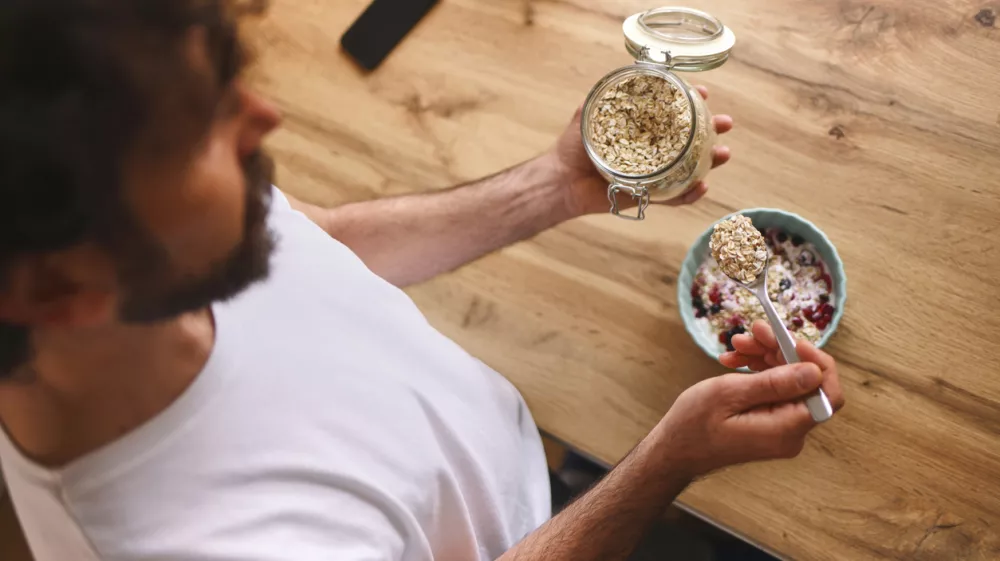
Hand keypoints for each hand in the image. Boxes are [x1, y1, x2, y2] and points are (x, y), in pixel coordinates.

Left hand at [549, 85, 732, 217]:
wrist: (560, 181)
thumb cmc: (571, 148)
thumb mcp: (586, 116)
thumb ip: (602, 98)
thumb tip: (622, 76)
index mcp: (641, 129)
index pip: (672, 114)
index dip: (690, 103)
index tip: (704, 94)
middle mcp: (650, 150)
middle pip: (688, 140)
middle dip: (711, 130)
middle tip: (726, 123)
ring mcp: (651, 174)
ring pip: (688, 168)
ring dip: (710, 161)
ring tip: (724, 153)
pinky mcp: (647, 196)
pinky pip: (673, 197)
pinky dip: (689, 194)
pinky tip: (702, 186)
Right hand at [652, 326, 844, 477]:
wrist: (674, 451)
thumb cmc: (693, 426)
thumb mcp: (729, 395)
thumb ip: (774, 383)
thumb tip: (814, 371)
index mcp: (785, 429)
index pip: (827, 393)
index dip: (815, 360)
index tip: (788, 339)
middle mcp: (790, 432)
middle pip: (805, 382)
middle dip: (781, 351)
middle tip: (753, 332)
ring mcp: (781, 429)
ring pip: (788, 381)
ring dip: (766, 357)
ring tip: (737, 345)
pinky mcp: (770, 423)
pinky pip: (774, 390)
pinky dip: (758, 371)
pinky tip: (735, 361)